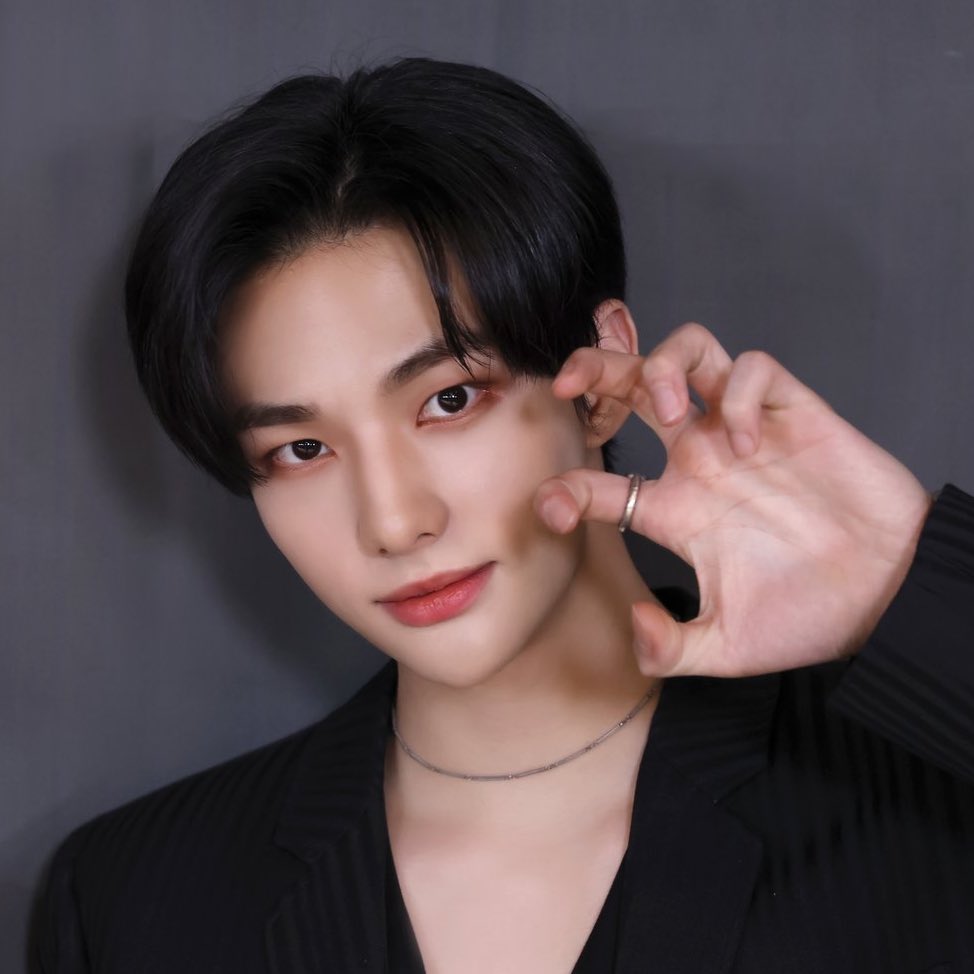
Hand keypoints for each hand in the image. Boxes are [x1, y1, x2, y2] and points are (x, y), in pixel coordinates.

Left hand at [535, 323, 932, 677]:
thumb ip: (674, 649)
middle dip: (595, 370)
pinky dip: (739, 392)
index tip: (552, 509)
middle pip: (631, 389)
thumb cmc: (810, 617)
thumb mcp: (729, 647)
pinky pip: (752, 368)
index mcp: (676, 510)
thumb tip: (636, 628)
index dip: (566, 488)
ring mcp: (741, 433)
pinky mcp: (792, 413)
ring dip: (662, 364)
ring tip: (668, 407)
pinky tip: (748, 438)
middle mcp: (699, 462)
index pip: (601, 483)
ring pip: (688, 355)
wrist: (889, 597)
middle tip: (569, 382)